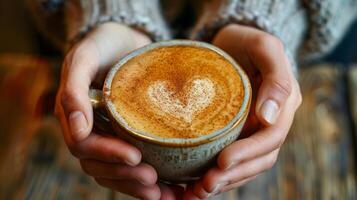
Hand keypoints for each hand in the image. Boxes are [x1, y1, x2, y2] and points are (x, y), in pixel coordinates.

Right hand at [55, 22, 182, 198]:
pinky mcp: (129, 137)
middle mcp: (91, 131)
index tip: (136, 156)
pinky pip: (132, 165)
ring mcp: (110, 136)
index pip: (85, 146)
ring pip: (116, 173)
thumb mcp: (86, 57)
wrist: (125, 39)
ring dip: (137, 187)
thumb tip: (75, 130)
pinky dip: (146, 181)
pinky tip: (168, 188)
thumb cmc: (104, 43)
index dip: (108, 155)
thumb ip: (73, 89)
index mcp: (76, 116)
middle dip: (126, 177)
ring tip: (164, 194)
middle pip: (101, 167)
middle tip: (153, 180)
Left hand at [184, 24, 301, 198]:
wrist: (229, 42)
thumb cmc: (245, 40)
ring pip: (244, 166)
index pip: (270, 139)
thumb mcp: (263, 46)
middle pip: (258, 160)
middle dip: (232, 176)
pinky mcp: (234, 134)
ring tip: (196, 192)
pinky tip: (194, 184)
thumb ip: (276, 78)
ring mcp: (252, 131)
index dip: (248, 154)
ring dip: (223, 183)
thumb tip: (271, 118)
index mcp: (282, 106)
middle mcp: (270, 123)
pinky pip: (229, 160)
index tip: (222, 162)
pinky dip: (215, 175)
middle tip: (204, 186)